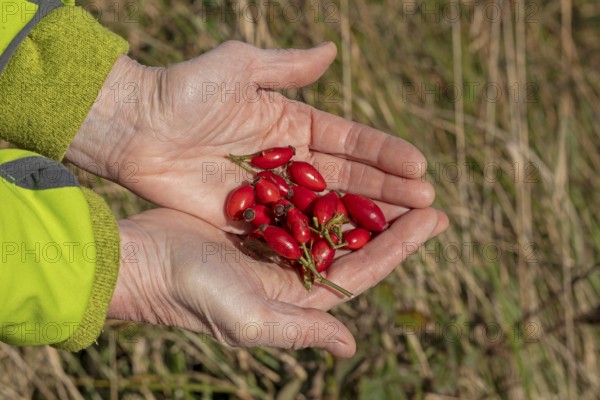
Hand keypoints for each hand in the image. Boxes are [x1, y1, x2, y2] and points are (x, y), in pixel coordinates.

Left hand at [67, 41, 434, 231]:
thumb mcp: (240, 67)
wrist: (138, 127)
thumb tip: (333, 52)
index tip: (419, 164)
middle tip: (427, 202)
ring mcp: (274, 192)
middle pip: (348, 177)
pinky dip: (324, 236)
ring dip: (366, 215)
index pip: (349, 140)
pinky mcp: (252, 217)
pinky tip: (356, 247)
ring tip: (408, 226)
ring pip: (328, 205)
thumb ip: (287, 67)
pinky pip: (295, 227)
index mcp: (292, 123)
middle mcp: (290, 160)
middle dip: (387, 188)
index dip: (384, 152)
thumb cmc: (186, 91)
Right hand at [109, 207, 447, 357]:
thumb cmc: (192, 294)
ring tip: (399, 178)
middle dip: (393, 223)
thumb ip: (300, 329)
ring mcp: (277, 245)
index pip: (362, 272)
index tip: (435, 219)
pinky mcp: (258, 220)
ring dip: (365, 201)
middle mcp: (294, 273)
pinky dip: (326, 186)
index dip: (401, 247)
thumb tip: (351, 346)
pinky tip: (347, 168)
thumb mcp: (249, 319)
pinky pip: (302, 201)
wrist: (144, 263)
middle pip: (355, 246)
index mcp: (299, 297)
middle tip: (429, 195)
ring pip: (332, 221)